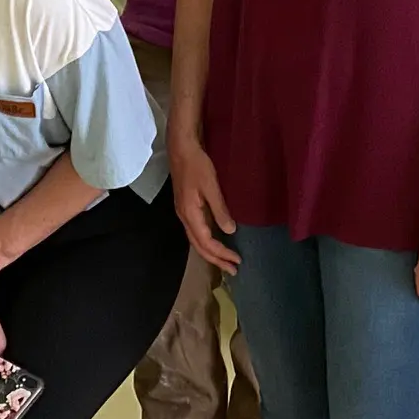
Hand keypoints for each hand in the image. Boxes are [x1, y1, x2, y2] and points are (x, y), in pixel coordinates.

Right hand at [168, 127, 238, 274]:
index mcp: (190, 213)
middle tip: (233, 269)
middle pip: (199, 246)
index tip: (237, 261)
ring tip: (225, 260)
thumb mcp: (211, 186)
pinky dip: (206, 241)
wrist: (180, 148)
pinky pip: (195, 231)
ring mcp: (183, 212)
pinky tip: (215, 240)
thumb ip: (220, 209)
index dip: (221, 254)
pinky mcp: (185, 207)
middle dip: (216, 259)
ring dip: (211, 252)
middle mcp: (184, 217)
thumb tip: (230, 230)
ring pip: (196, 240)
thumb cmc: (197, 165)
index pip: (206, 242)